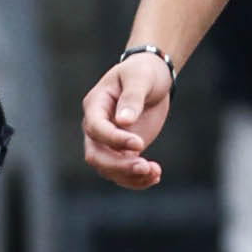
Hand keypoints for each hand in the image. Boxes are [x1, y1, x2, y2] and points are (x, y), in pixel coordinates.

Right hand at [81, 53, 173, 188]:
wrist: (152, 79)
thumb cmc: (142, 73)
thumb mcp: (140, 78)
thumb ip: (132, 98)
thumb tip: (122, 121)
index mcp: (95, 105)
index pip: (96, 129)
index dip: (114, 139)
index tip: (139, 143)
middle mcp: (96, 127)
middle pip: (96, 155)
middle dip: (119, 165)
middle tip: (146, 167)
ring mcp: (108, 142)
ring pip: (108, 168)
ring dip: (130, 176)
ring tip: (155, 173)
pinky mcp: (122, 151)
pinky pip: (123, 172)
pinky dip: (137, 179)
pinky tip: (155, 176)